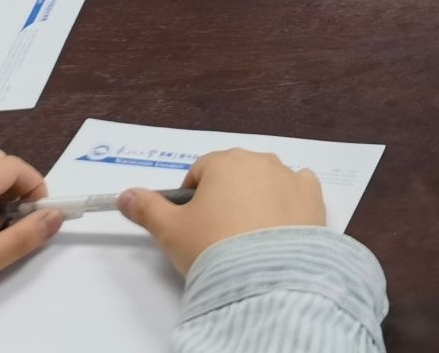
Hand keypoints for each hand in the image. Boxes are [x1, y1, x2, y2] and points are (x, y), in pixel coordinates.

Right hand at [120, 149, 327, 278]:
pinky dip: (289, 203)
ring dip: (257, 198)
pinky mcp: (314, 198)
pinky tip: (279, 226)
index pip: (201, 170)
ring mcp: (291, 177)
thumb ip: (146, 208)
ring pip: (267, 181)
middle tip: (217, 232)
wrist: (263, 276)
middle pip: (235, 173)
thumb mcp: (169, 230)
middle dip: (225, 196)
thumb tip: (124, 194)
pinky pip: (299, 191)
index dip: (192, 195)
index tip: (191, 222)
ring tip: (248, 236)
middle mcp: (260, 161)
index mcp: (225, 162)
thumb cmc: (212, 246)